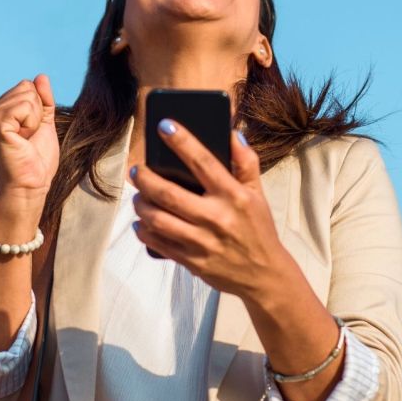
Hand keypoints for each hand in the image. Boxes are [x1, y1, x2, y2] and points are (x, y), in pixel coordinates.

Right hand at [0, 74, 59, 201]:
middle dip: (37, 113)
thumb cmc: (36, 160)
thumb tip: (41, 76)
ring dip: (34, 120)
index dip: (38, 109)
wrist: (30, 185)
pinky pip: (25, 106)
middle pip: (27, 88)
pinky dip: (32, 123)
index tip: (29, 133)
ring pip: (28, 96)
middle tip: (27, 137)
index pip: (27, 86)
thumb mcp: (43, 123)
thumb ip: (43, 100)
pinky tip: (22, 139)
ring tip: (24, 140)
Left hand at [130, 119, 286, 298]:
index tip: (164, 125)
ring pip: (157, 219)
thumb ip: (246, 162)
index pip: (203, 162)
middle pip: (168, 193)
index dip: (182, 141)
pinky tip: (142, 222)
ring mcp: (202, 242)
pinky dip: (144, 230)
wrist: (264, 275)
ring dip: (141, 204)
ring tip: (138, 196)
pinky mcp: (192, 261)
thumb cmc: (258, 229)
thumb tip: (232, 134)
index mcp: (234, 196)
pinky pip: (158, 243)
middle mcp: (217, 218)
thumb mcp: (257, 194)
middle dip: (145, 178)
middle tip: (136, 170)